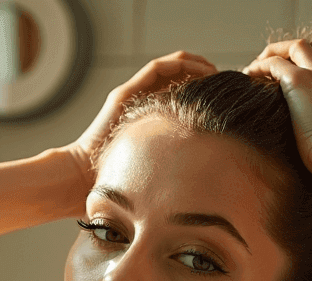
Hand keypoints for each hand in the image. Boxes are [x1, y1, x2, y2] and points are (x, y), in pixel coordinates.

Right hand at [59, 52, 216, 190]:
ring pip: (172, 67)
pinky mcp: (126, 92)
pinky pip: (160, 68)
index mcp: (152, 122)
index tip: (231, 101)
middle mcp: (142, 104)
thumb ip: (177, 171)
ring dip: (199, 66)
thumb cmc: (116, 185)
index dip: (208, 94)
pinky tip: (204, 71)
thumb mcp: (158, 174)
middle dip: (207, 77)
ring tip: (219, 72)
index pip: (184, 97)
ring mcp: (133, 95)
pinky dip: (184, 64)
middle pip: (180, 78)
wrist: (80, 178)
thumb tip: (211, 182)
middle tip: (230, 84)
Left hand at [241, 39, 311, 185]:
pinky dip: (260, 66)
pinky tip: (247, 76)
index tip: (291, 94)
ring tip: (253, 69)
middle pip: (311, 53)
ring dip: (273, 54)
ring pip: (296, 48)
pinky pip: (274, 62)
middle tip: (269, 70)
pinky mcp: (299, 81)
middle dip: (289, 55)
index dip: (308, 80)